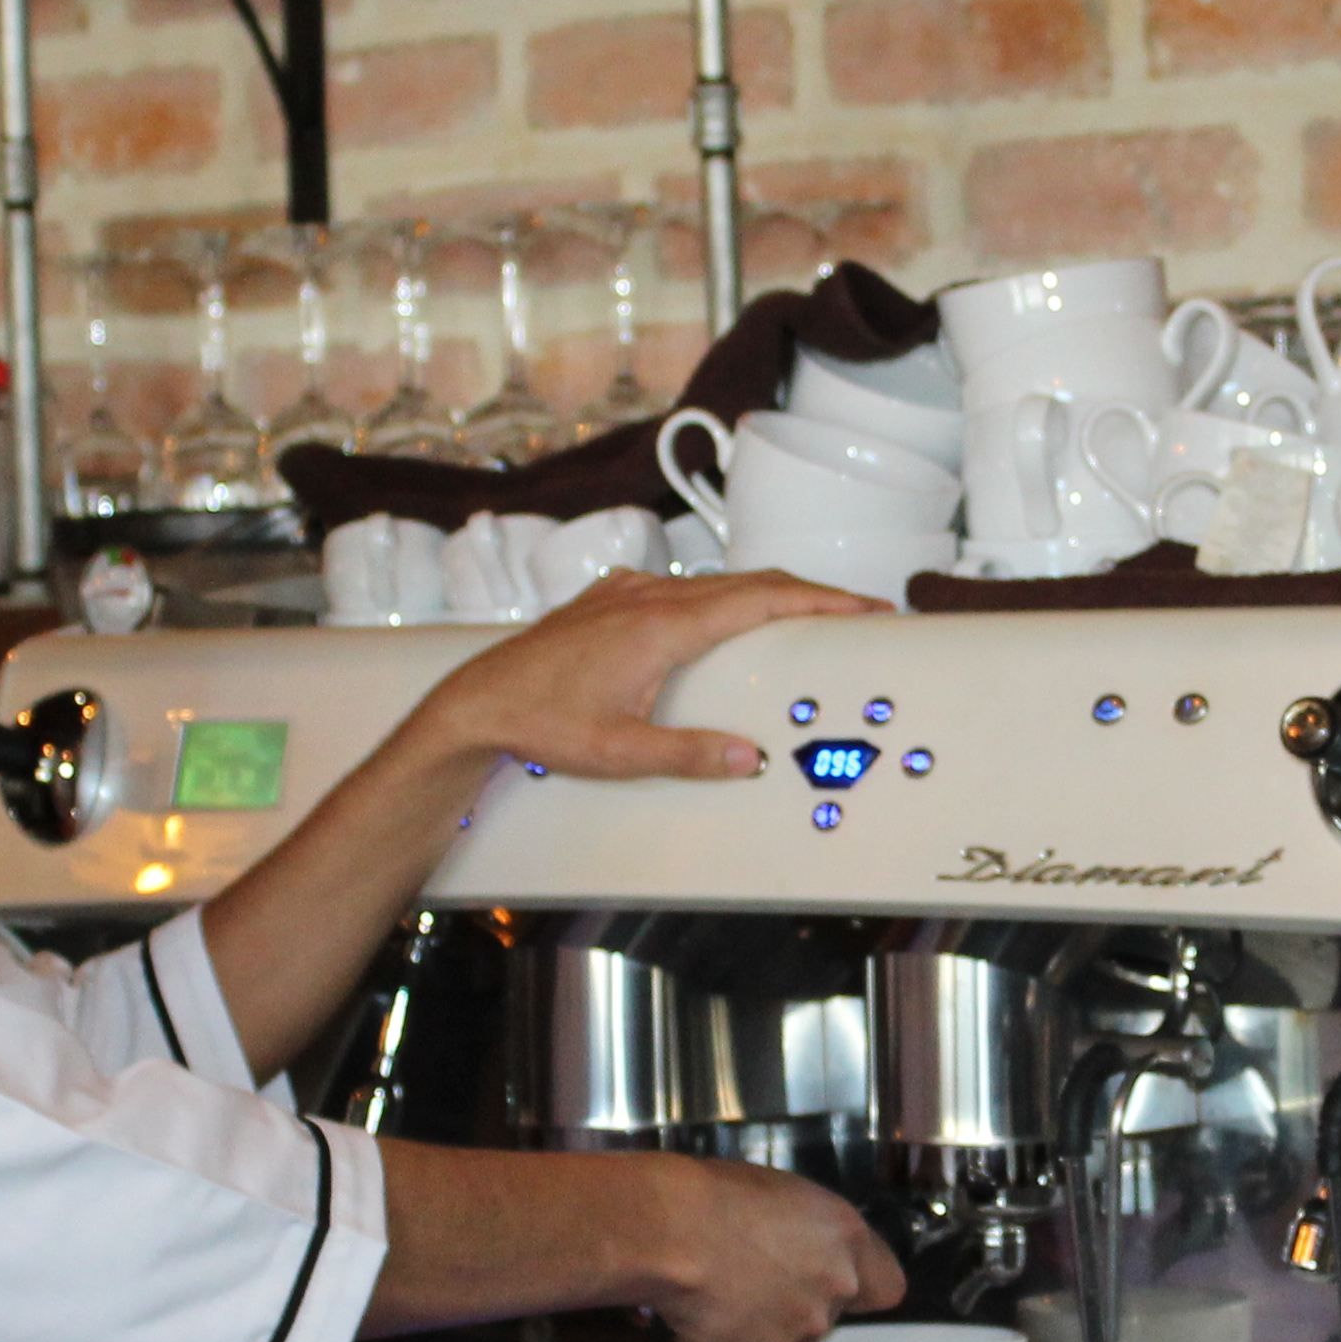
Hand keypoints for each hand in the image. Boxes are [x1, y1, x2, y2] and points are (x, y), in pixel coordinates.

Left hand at [408, 569, 886, 786]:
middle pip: (749, 583)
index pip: (761, 601)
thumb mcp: (621, 754)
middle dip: (809, 595)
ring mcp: (627, 593)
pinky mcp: (609, 599)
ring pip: (715, 582)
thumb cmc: (542, 725)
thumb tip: (749, 758)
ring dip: (765, 594)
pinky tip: (722, 615)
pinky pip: (682, 586)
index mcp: (663, 626)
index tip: (864, 606)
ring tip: (803, 615)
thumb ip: (689, 755)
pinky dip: (722, 595)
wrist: (476, 702)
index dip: (821, 601)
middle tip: (856, 611)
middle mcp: (649, 597)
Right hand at [634, 1156, 905, 1341]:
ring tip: (725, 1290)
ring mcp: (802, 1325)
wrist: (672, 1231)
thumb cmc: (717, 1196)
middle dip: (801, 1301)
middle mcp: (836, 1286)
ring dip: (766, 1322)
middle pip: (832, 1311)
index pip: (888, 1287)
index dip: (862, 1287)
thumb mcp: (782, 1196)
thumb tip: (803, 1246)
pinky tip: (707, 1307)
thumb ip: (811, 1233)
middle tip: (760, 1277)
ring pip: (792, 1335)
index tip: (837, 1280)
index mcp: (847, 1238)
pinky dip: (731, 1337)